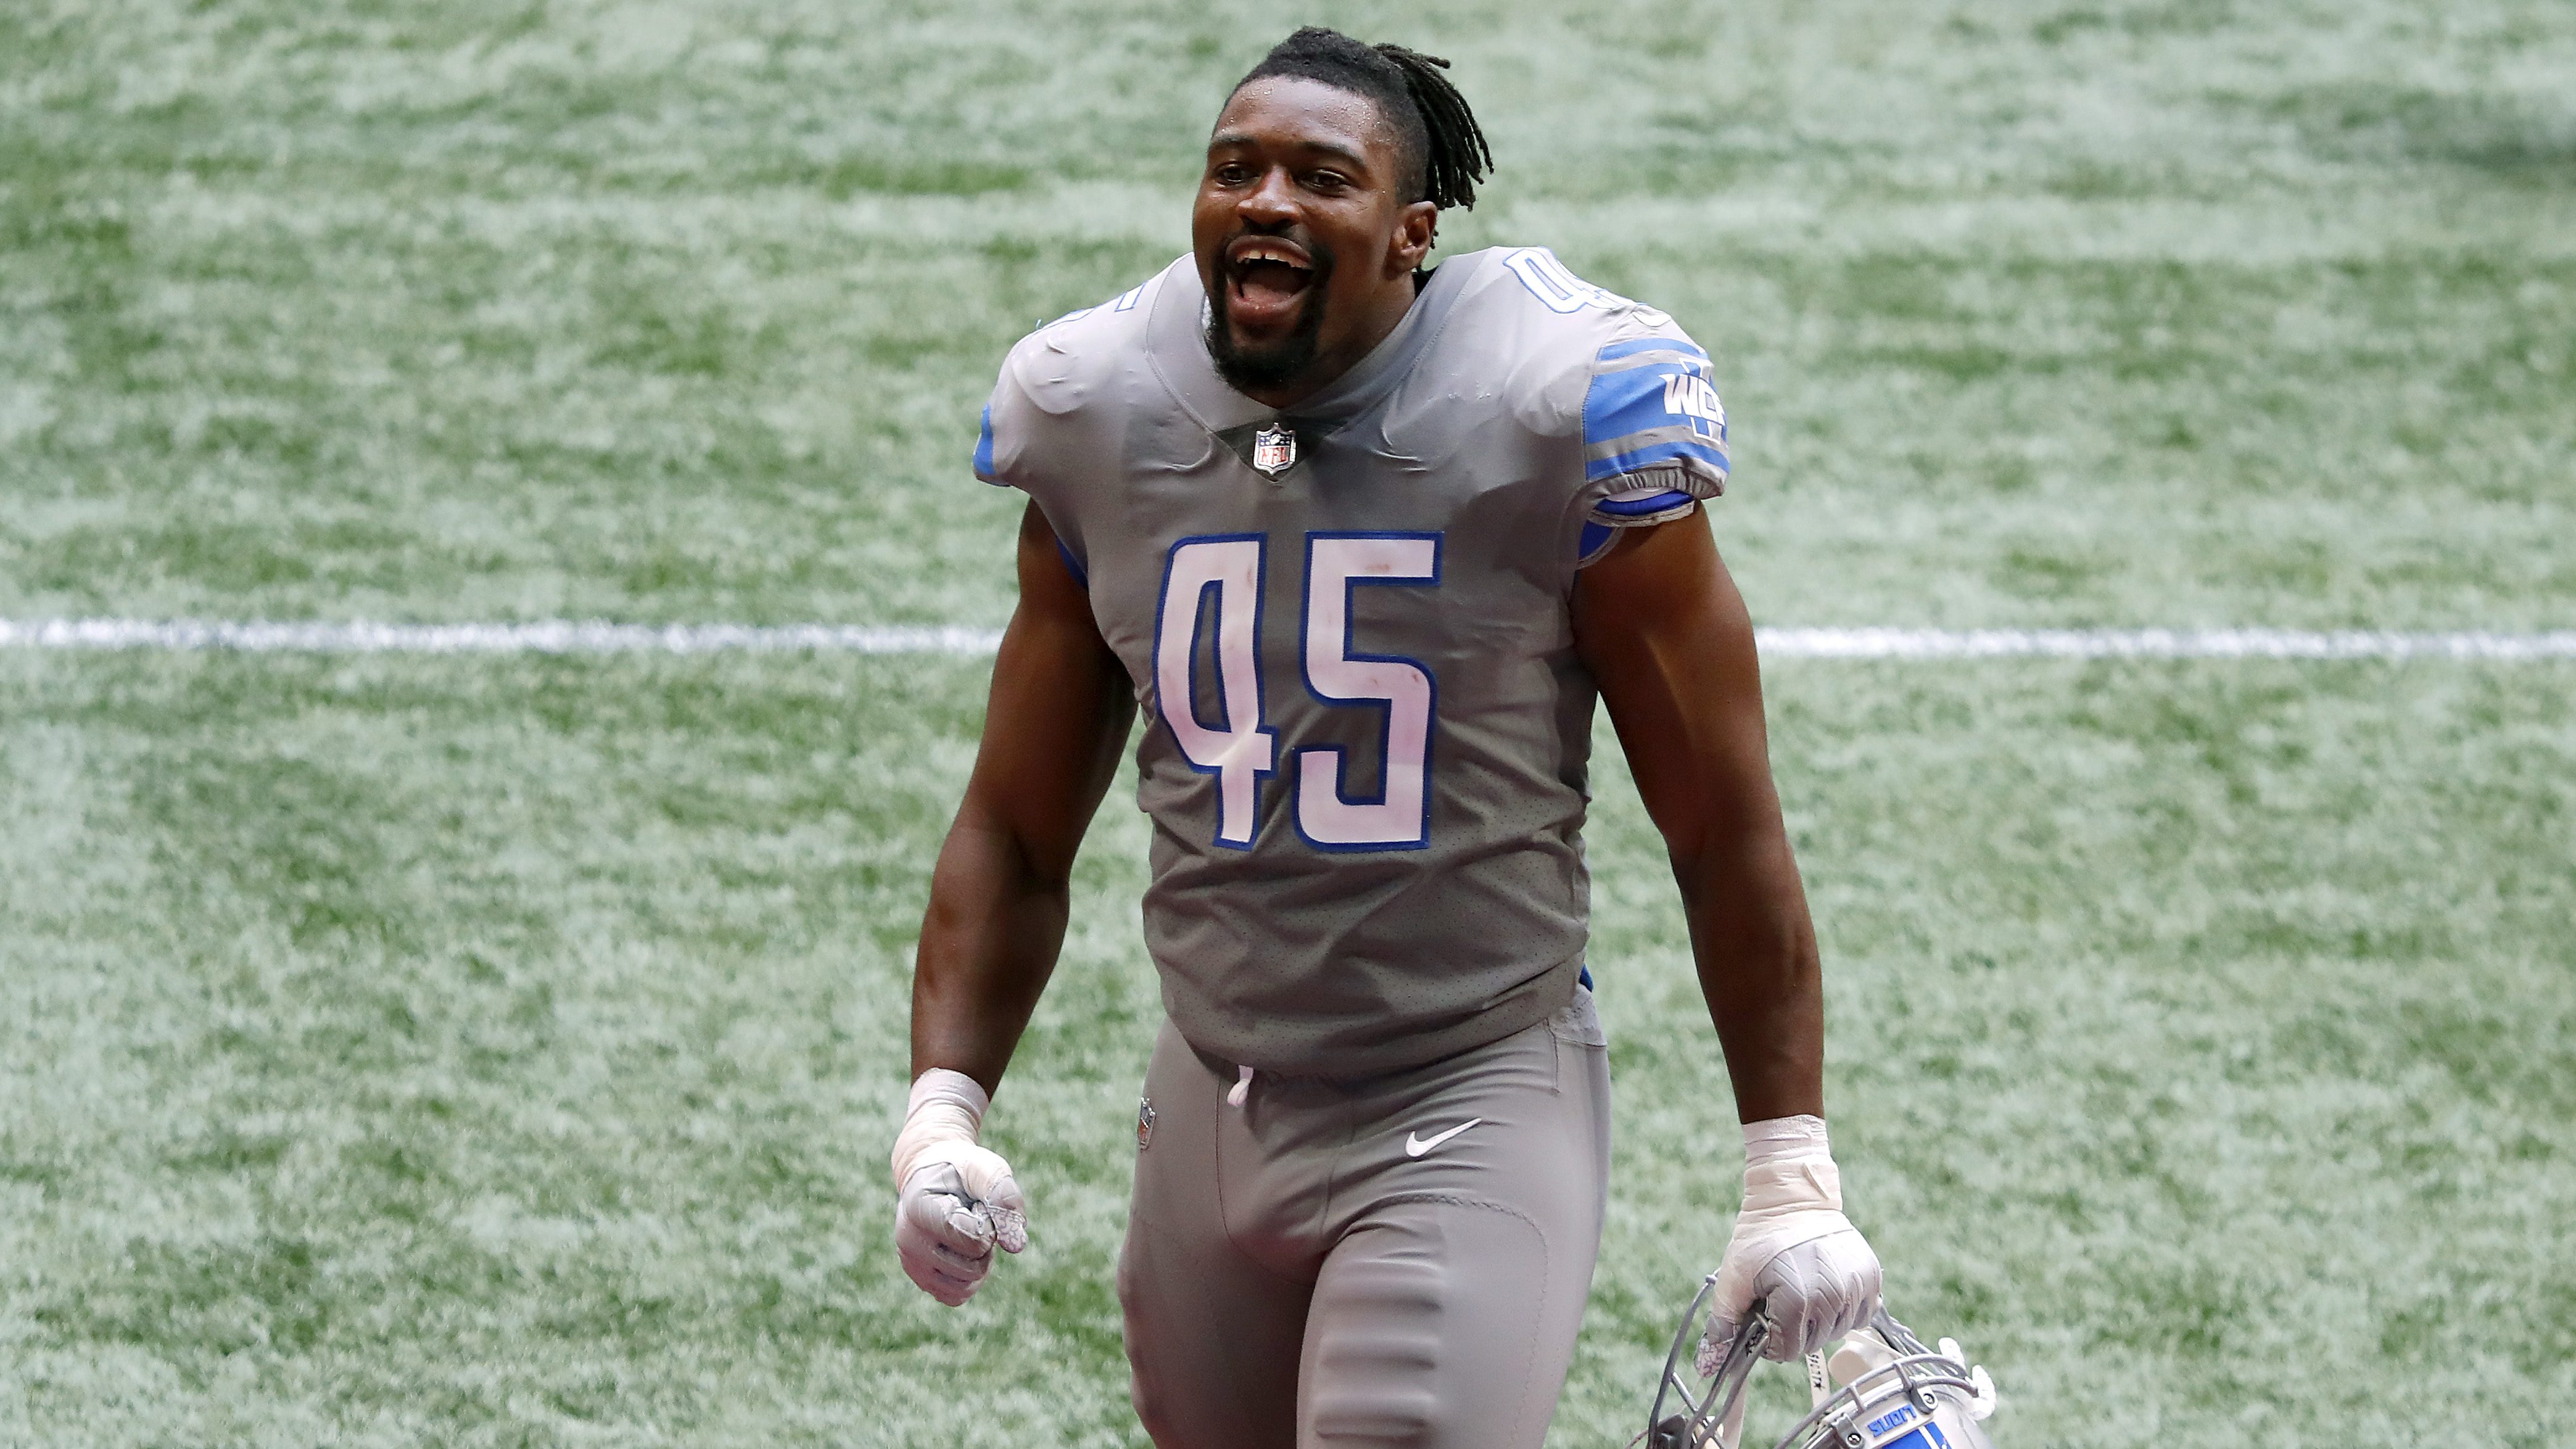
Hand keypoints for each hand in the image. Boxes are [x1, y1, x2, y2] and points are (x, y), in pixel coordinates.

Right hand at [894, 1140, 1026, 1305]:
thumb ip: (1005, 1197)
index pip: (973, 1239)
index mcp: (919, 1208)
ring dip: (980, 1261)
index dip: (988, 1223)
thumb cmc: (961, 1169)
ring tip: (968, 1233)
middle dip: (986, 1242)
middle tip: (972, 1216)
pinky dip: (970, 1279)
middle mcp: (908, 1241)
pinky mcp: (920, 1279)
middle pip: (972, 1267)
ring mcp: (912, 1263)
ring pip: (966, 1287)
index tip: (977, 1203)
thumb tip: (1016, 1246)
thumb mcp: (986, 1168)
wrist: (930, 1174)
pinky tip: (963, 1252)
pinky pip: (956, 1297)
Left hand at [1699, 1115, 1882, 1365]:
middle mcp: (1833, 1297)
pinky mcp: (1872, 1277)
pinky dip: (1844, 1310)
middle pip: (1813, 1343)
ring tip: (1805, 1291)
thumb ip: (1724, 1318)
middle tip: (1783, 1302)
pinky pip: (1860, 1314)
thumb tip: (1713, 1358)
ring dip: (1820, 1321)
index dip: (1771, 1340)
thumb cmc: (1761, 1237)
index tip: (1767, 1318)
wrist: (1795, 1199)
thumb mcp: (1734, 1275)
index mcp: (1798, 1300)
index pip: (1787, 1350)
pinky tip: (1827, 1289)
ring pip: (1837, 1331)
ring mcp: (1857, 1287)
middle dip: (1794, 1330)